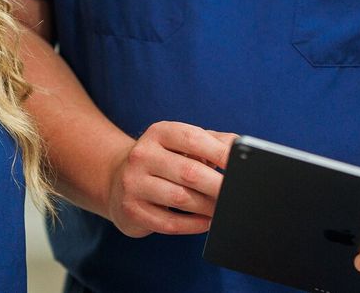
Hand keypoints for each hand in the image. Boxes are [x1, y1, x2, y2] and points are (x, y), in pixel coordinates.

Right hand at [105, 121, 236, 237]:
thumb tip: (242, 148)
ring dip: (208, 207)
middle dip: (218, 186)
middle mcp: (142, 155)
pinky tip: (206, 222)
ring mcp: (133, 183)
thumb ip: (214, 142)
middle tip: (237, 194)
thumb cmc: (163, 159)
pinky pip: (168, 223)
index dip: (221, 153)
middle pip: (189, 172)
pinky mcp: (131, 210)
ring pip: (180, 199)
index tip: (241, 166)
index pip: (194, 139)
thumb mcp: (182, 143)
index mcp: (159, 133)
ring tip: (223, 209)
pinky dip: (193, 225)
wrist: (117, 178)